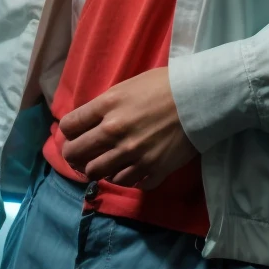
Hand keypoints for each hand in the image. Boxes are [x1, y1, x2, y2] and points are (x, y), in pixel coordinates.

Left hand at [58, 67, 197, 190]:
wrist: (200, 98)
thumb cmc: (164, 85)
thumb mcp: (127, 86)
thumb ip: (105, 106)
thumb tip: (88, 124)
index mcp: (107, 106)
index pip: (68, 126)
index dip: (68, 132)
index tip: (74, 134)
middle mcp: (115, 132)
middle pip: (74, 154)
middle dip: (73, 155)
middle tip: (80, 155)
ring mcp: (132, 154)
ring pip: (96, 174)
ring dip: (97, 169)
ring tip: (104, 163)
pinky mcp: (152, 170)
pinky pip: (126, 183)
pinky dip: (124, 178)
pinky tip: (130, 169)